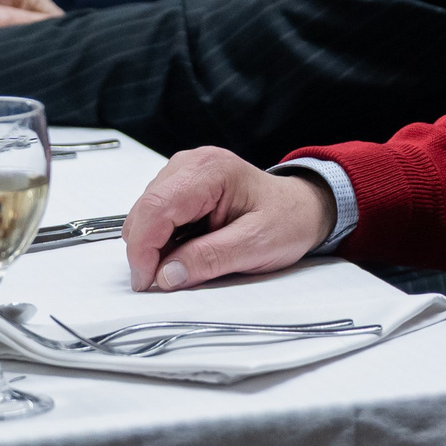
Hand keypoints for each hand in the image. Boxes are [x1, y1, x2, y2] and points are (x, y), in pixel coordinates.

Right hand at [124, 147, 334, 292]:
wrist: (302, 208)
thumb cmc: (288, 219)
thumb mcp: (256, 245)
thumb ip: (210, 259)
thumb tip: (166, 275)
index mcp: (210, 170)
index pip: (157, 208)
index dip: (143, 249)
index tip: (147, 282)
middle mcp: (191, 164)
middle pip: (144, 210)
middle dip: (146, 250)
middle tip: (164, 280)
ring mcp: (183, 172)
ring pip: (145, 215)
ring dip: (154, 245)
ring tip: (187, 262)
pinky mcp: (181, 186)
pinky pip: (155, 216)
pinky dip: (162, 239)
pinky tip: (186, 249)